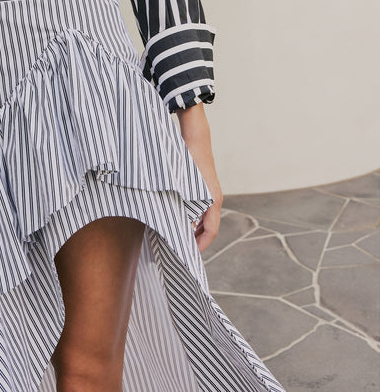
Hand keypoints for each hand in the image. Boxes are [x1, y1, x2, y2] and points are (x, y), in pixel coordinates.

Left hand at [176, 103, 222, 253]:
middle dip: (196, 239)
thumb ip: (183, 205)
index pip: (211, 231)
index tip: (189, 254)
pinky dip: (192, 216)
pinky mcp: (204, 187)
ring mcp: (210, 193)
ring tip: (177, 235)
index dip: (201, 245)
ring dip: (193, 228)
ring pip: (204, 217)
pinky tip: (178, 217)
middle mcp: (215, 199)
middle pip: (208, 226)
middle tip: (180, 249)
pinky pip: (201, 208)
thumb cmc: (190, 160)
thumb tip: (178, 225)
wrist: (196, 137)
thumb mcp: (184, 186)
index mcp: (214, 201)